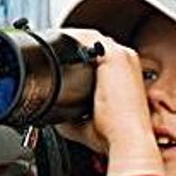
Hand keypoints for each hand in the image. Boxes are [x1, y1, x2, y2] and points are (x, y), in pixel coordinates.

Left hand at [58, 28, 163, 175]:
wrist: (126, 138)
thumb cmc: (113, 135)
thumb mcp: (85, 123)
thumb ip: (71, 113)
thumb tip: (53, 114)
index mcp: (124, 75)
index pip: (98, 57)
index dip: (78, 57)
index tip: (60, 61)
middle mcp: (126, 62)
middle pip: (94, 44)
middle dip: (71, 46)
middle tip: (49, 50)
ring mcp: (123, 57)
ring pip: (90, 37)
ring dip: (70, 39)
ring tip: (49, 44)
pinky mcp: (116, 56)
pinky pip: (90, 37)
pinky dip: (72, 37)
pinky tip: (56, 41)